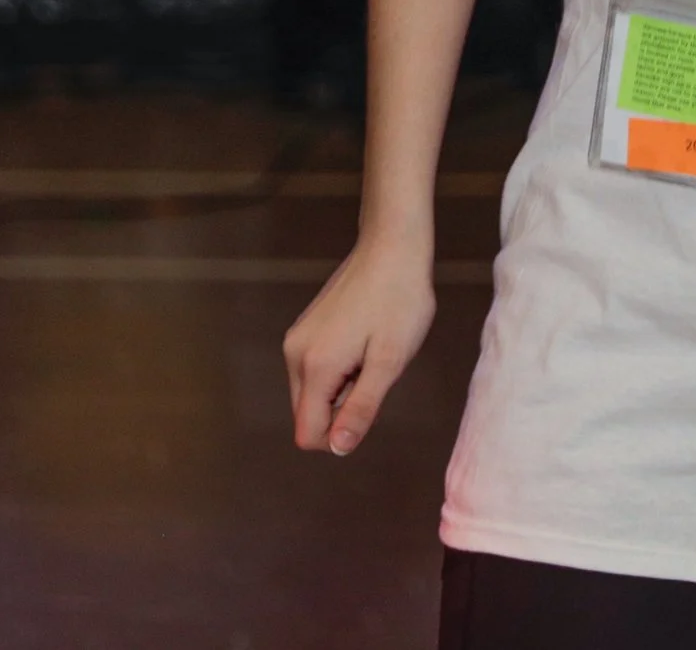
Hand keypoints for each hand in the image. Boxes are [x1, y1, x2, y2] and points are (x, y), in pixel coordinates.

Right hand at [282, 233, 436, 455]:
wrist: (393, 247)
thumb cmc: (399, 301)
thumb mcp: (389, 361)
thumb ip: (361, 408)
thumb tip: (339, 448)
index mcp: (315, 366)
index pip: (307, 433)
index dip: (340, 435)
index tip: (371, 403)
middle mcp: (295, 354)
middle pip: (307, 415)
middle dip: (342, 410)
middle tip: (376, 373)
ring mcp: (297, 339)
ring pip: (312, 393)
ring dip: (343, 389)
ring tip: (372, 353)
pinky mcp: (305, 328)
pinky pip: (316, 370)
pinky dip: (339, 370)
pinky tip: (365, 341)